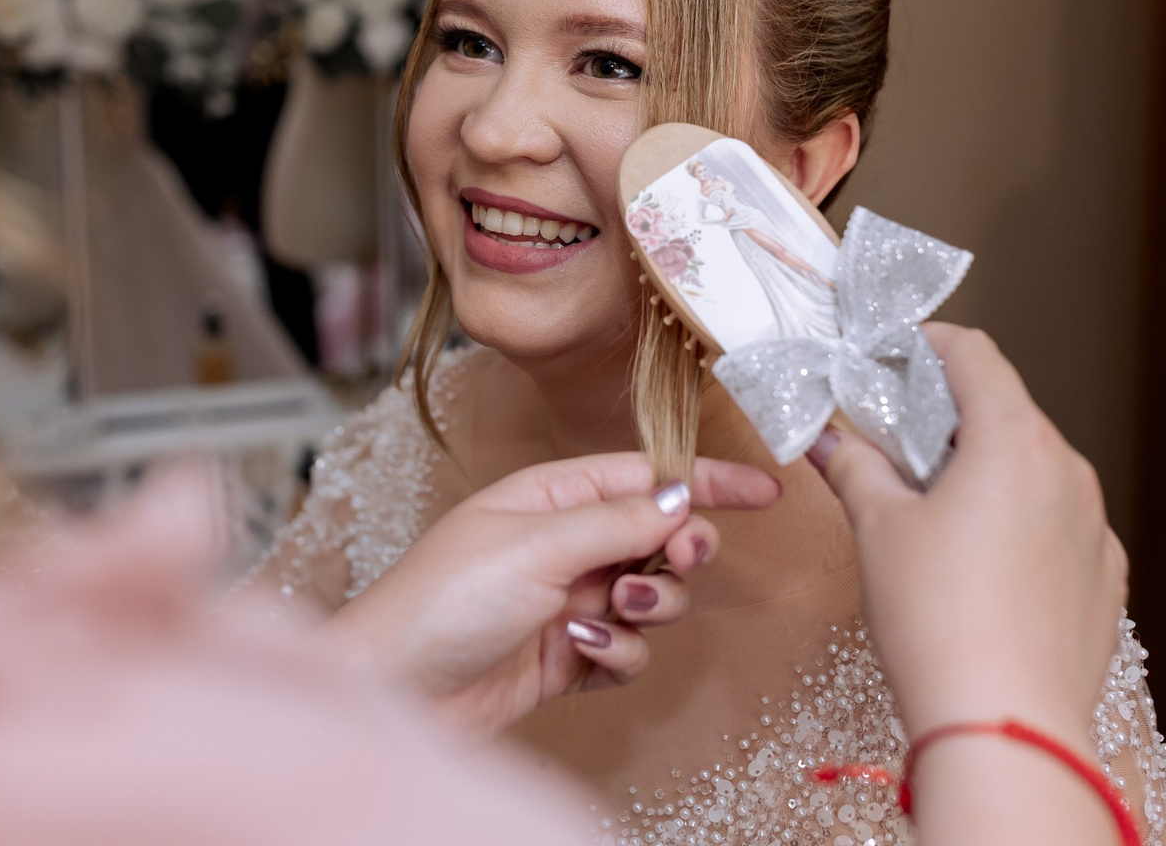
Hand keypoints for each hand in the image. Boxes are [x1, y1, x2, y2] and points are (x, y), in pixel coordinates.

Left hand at [320, 453, 780, 737]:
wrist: (398, 689)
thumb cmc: (443, 600)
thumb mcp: (536, 545)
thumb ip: (616, 520)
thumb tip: (681, 497)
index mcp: (552, 494)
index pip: (647, 474)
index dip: (708, 482)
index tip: (767, 490)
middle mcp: (564, 542)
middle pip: (661, 535)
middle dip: (682, 551)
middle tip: (680, 561)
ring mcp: (569, 600)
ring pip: (654, 595)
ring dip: (650, 605)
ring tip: (611, 611)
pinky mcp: (569, 656)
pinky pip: (629, 648)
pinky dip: (619, 652)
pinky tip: (581, 651)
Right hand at [806, 324, 1123, 755]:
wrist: (1004, 726)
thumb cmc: (936, 618)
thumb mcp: (878, 529)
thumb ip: (853, 466)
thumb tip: (828, 438)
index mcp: (1014, 438)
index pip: (973, 353)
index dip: (924, 344)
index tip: (886, 356)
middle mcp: (1068, 469)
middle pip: (1005, 410)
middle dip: (946, 415)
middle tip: (891, 440)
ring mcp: (1095, 525)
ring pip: (1033, 469)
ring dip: (982, 470)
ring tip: (929, 511)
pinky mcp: (1105, 578)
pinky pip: (1057, 525)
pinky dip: (1016, 522)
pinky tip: (975, 567)